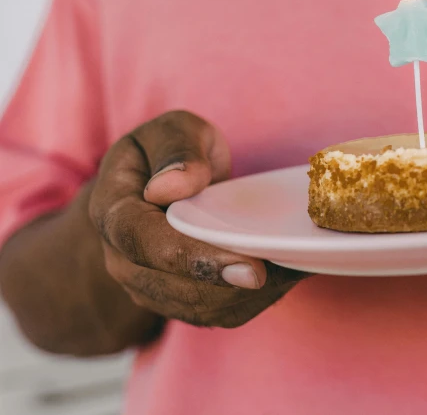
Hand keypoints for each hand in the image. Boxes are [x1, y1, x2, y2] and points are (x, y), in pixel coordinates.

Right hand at [89, 111, 305, 327]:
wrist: (152, 188)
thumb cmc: (167, 153)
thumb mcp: (172, 131)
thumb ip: (176, 150)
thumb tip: (172, 186)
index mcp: (113, 210)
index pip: (144, 243)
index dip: (195, 258)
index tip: (248, 267)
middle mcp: (121, 259)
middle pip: (175, 287)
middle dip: (233, 286)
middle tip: (286, 271)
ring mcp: (146, 286)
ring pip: (198, 309)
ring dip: (248, 297)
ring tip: (293, 270)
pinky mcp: (174, 301)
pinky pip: (214, 314)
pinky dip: (253, 302)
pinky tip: (285, 277)